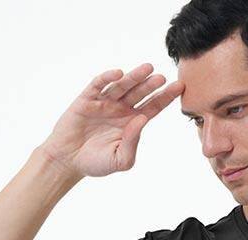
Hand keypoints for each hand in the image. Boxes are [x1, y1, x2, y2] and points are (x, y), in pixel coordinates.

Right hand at [39, 63, 183, 179]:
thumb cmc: (97, 162)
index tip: (179, 87)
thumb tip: (142, 119)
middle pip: (140, 93)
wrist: (69, 161)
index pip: (153, 107)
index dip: (165, 97)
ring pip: (122, 86)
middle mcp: (121, 110)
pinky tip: (118, 74)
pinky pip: (98, 85)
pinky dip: (107, 78)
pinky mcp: (87, 100)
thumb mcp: (121, 159)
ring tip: (147, 68)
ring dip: (134, 77)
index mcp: (132, 123)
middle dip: (151, 85)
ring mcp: (104, 103)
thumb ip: (133, 142)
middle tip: (162, 77)